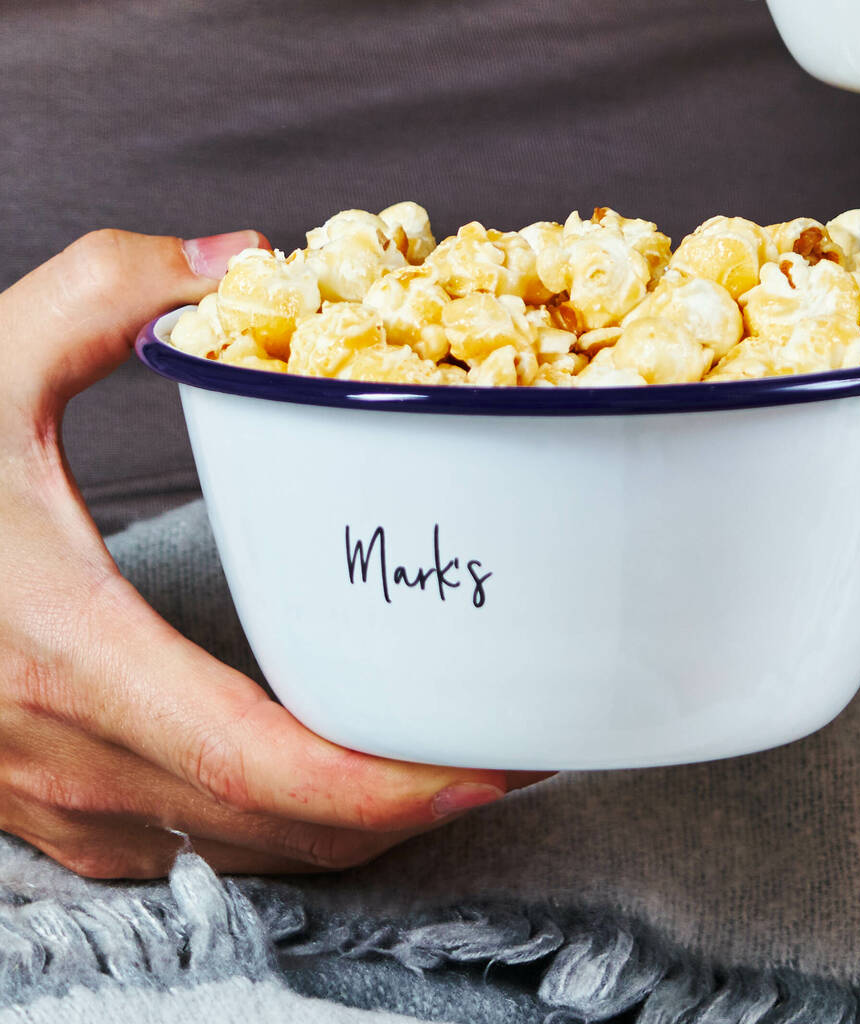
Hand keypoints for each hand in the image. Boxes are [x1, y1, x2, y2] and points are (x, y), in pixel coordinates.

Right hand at [0, 229, 547, 878]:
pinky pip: (202, 848)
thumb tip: (231, 255)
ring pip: (248, 852)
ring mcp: (60, 802)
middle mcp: (69, 755)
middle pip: (281, 825)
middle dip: (411, 806)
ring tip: (450, 764)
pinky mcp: (57, 810)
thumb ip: (102, 296)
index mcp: (67, 650)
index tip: (486, 769)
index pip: (258, 759)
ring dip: (361, 826)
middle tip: (507, 755)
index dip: (384, 783)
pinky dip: (290, 829)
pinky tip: (339, 779)